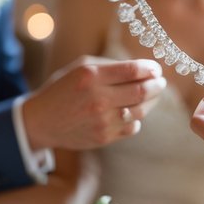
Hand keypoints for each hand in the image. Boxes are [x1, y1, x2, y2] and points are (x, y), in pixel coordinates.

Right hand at [23, 56, 164, 150]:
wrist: (42, 121)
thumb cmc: (65, 89)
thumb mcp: (81, 68)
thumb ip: (110, 66)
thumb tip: (143, 69)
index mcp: (92, 76)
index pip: (133, 71)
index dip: (150, 69)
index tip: (156, 69)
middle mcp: (98, 99)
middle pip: (141, 92)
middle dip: (157, 85)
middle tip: (160, 82)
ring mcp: (101, 121)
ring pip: (140, 111)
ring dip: (151, 102)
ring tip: (152, 95)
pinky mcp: (103, 138)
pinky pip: (132, 127)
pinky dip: (137, 118)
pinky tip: (133, 111)